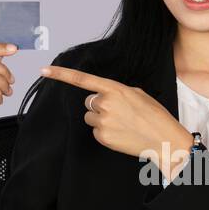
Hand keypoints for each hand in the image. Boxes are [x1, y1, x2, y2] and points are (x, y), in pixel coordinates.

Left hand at [39, 65, 191, 178]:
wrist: (163, 139)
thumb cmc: (154, 115)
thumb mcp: (137, 94)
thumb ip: (116, 91)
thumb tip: (102, 96)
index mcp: (114, 89)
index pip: (82, 79)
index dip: (61, 74)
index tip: (44, 70)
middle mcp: (105, 103)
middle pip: (88, 102)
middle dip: (99, 106)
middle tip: (119, 113)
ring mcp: (102, 121)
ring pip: (90, 117)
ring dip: (101, 119)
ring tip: (122, 124)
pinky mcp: (102, 136)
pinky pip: (96, 131)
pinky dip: (106, 132)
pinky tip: (121, 133)